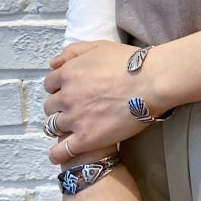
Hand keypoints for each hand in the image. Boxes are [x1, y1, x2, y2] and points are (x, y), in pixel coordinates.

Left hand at [44, 41, 165, 163]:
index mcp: (68, 73)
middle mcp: (66, 96)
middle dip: (59, 107)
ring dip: (59, 127)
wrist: (151, 82)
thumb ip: (73, 52)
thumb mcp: (100, 46)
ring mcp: (74, 119)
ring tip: (72, 129)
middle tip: (74, 109)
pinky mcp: (85, 139)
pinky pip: (60, 152)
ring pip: (52, 127)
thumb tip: (53, 63)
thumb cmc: (130, 62)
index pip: (49, 84)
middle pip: (49, 107)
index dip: (59, 87)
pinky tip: (63, 153)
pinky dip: (58, 154)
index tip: (70, 91)